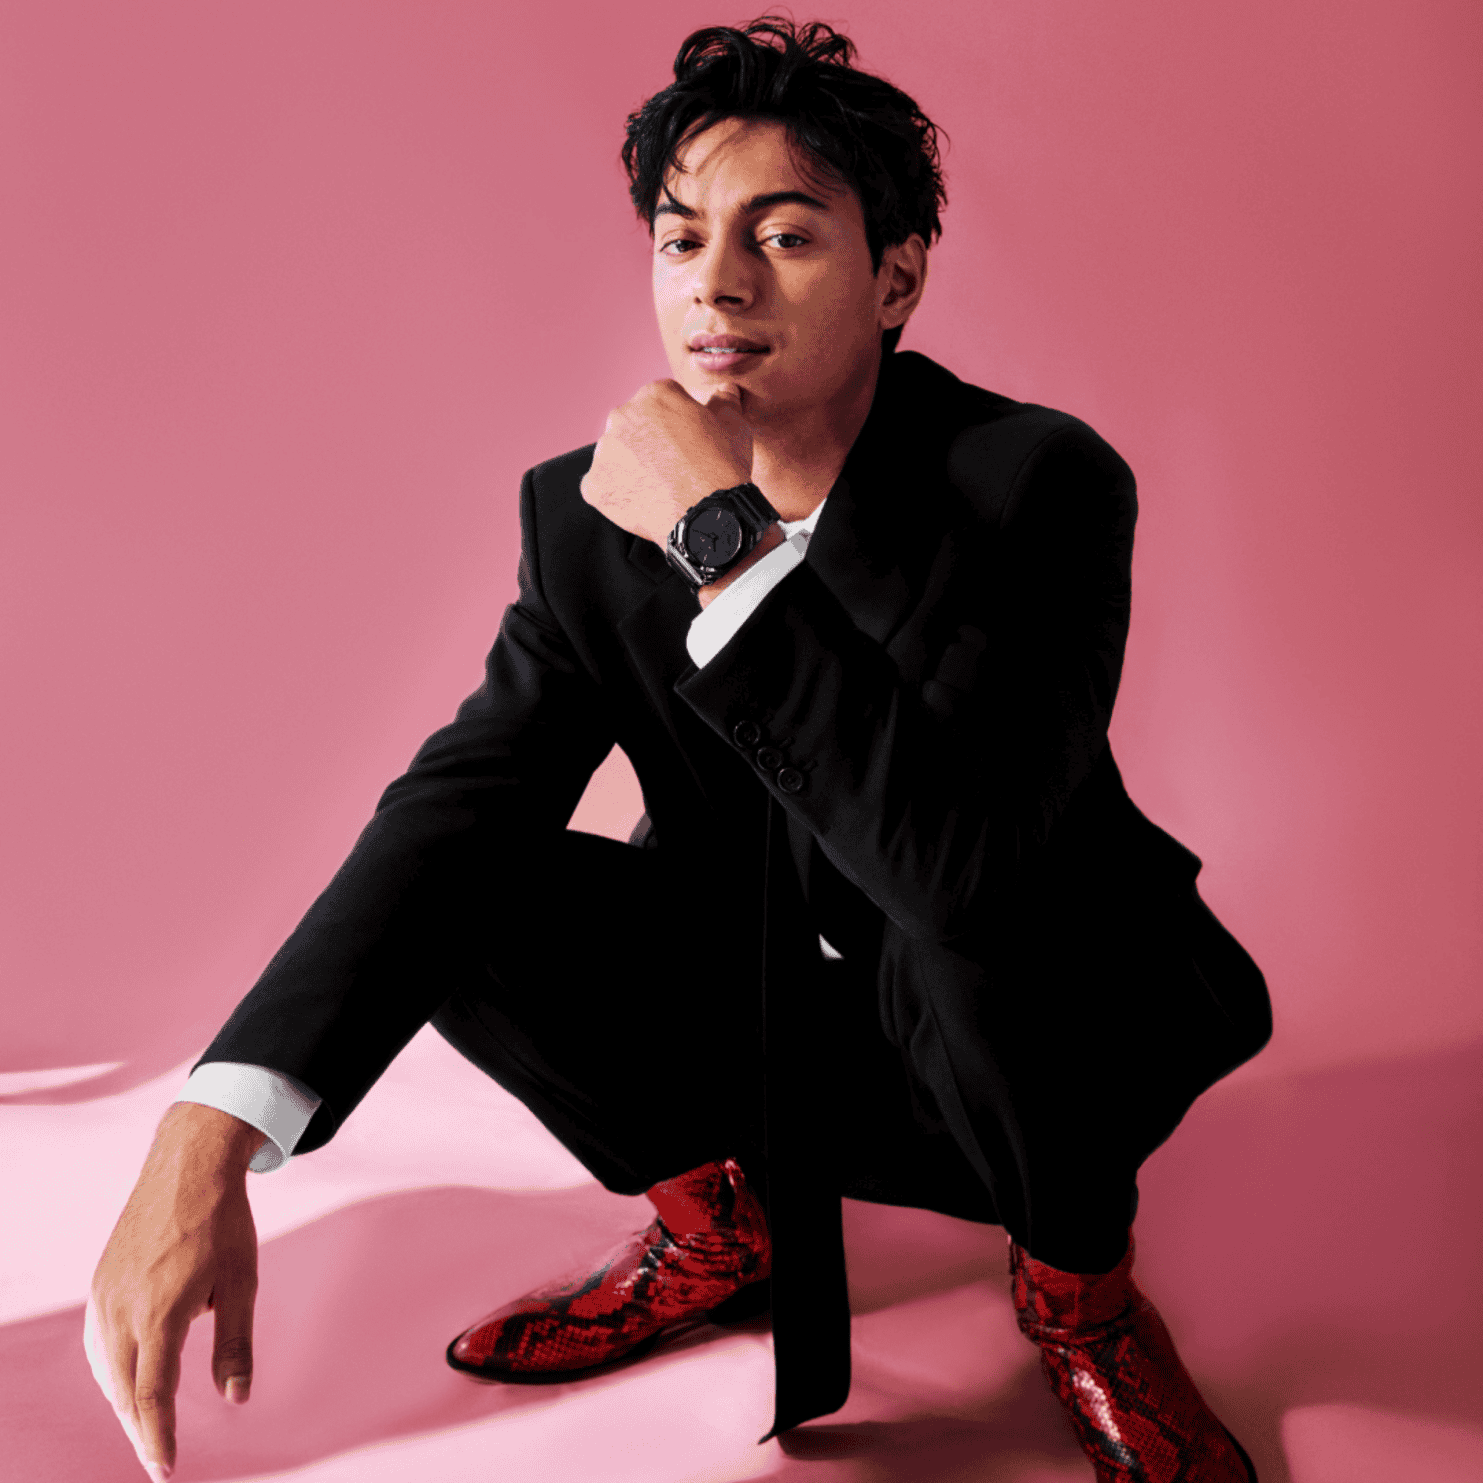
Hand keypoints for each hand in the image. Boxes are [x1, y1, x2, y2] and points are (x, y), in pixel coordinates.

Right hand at [86, 1101, 262, 1480]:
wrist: (189, 1164)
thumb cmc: (224, 1222)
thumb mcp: (242, 1282)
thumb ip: (235, 1343)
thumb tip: (237, 1397)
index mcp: (160, 1314)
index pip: (153, 1396)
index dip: (158, 1438)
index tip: (166, 1470)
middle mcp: (122, 1310)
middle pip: (125, 1390)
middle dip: (141, 1427)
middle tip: (160, 1458)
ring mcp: (105, 1295)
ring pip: (107, 1368)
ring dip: (125, 1401)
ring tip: (146, 1426)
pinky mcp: (100, 1281)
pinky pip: (100, 1340)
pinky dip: (113, 1369)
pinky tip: (127, 1378)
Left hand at [580, 379, 751, 546]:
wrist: (706, 517)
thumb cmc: (722, 469)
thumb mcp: (734, 427)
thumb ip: (724, 402)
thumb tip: (725, 391)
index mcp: (654, 394)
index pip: (661, 401)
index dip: (676, 423)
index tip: (687, 442)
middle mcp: (622, 415)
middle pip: (633, 425)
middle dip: (648, 441)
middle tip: (672, 466)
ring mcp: (604, 451)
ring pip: (616, 455)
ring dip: (631, 466)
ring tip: (660, 487)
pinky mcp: (595, 484)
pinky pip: (602, 486)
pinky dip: (618, 494)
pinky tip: (643, 502)